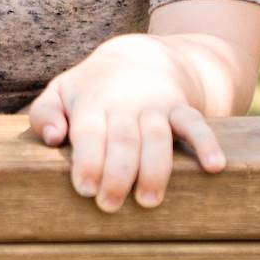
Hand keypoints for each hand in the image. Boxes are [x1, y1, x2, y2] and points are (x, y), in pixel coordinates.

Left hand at [28, 34, 224, 212]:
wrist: (141, 55)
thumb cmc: (92, 88)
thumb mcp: (61, 92)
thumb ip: (45, 114)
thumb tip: (54, 138)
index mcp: (92, 101)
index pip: (90, 132)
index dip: (89, 160)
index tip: (85, 188)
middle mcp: (126, 102)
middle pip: (124, 139)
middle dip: (118, 173)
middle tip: (110, 204)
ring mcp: (156, 105)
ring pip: (158, 136)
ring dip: (156, 169)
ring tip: (149, 200)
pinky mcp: (181, 109)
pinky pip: (197, 124)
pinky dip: (207, 143)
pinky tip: (214, 167)